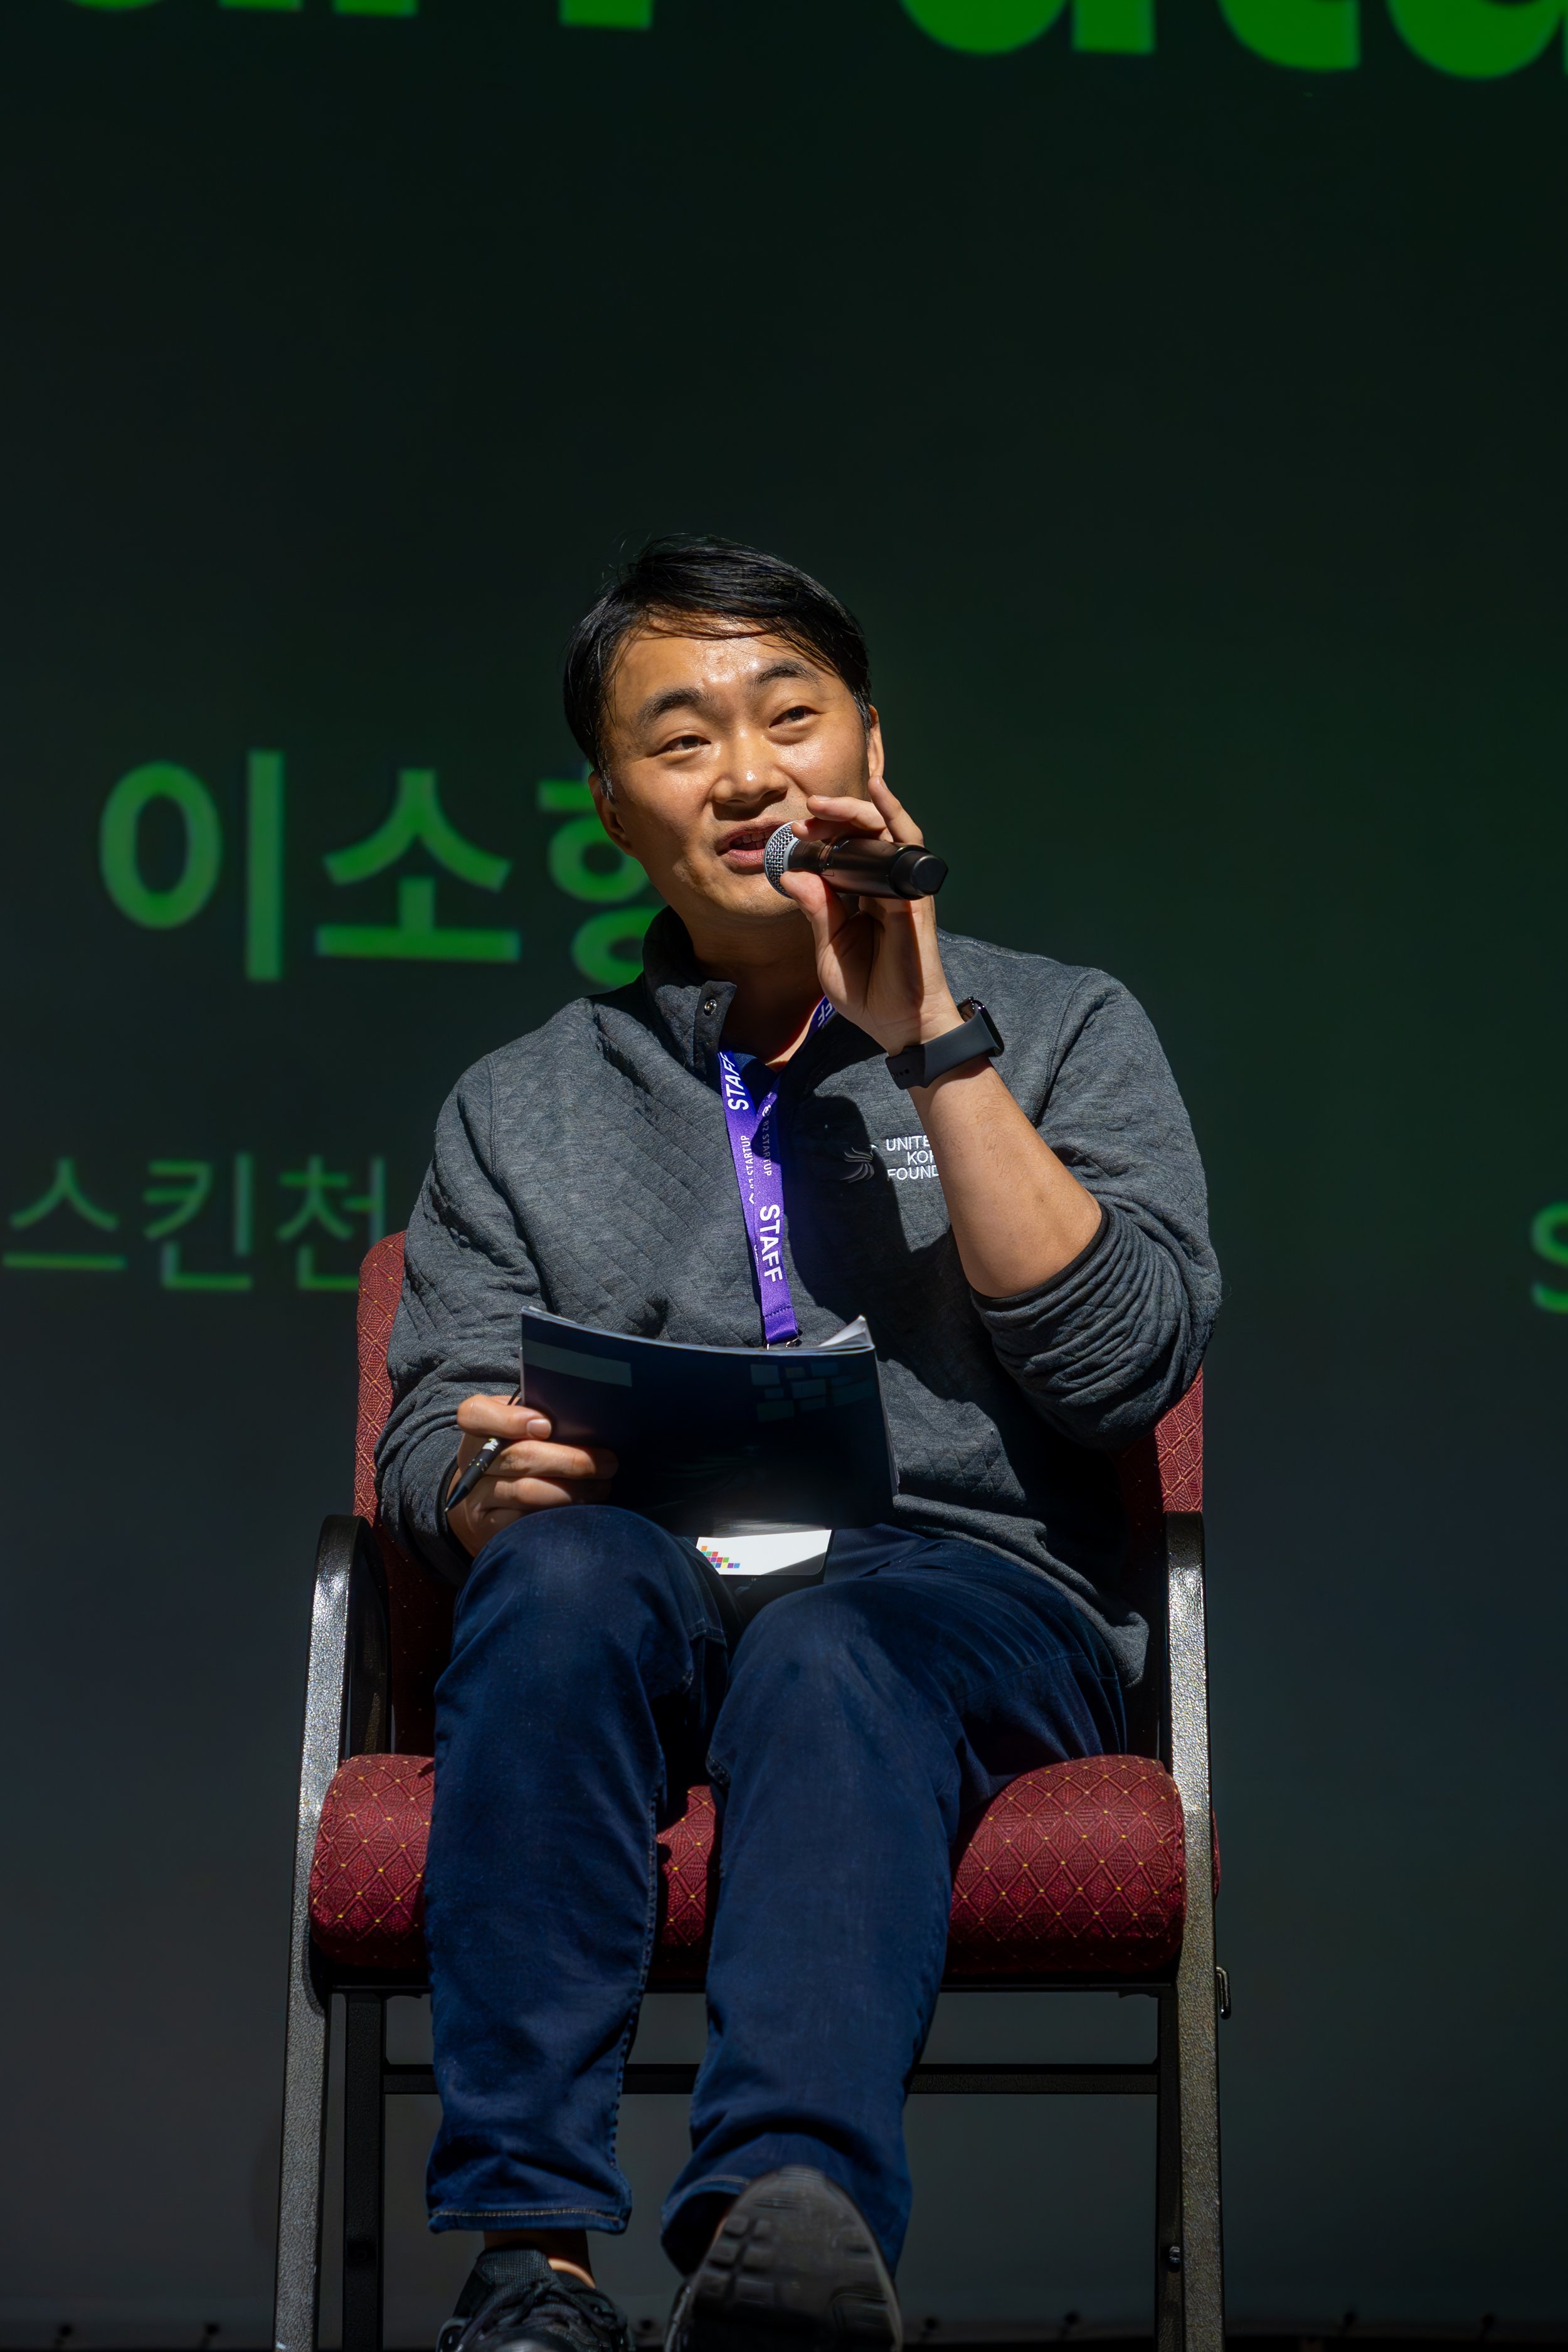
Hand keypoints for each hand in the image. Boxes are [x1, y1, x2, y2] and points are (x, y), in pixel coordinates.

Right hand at [445, 1390, 616, 1558]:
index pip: (475, 1414)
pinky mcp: (488, 1525)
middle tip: (608, 1463)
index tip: (547, 1426)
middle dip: (570, 1461)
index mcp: (479, 1426)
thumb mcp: (521, 1424)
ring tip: (602, 1486)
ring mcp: (477, 1495)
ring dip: (572, 1490)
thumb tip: (583, 1419)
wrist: (491, 1495)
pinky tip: (581, 1509)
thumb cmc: (520, 1449)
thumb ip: (540, 1414)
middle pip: (518, 1457)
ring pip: (526, 1492)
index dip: (509, 1420)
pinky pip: (525, 1522)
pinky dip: (557, 1514)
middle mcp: (472, 1460)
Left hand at [774, 775, 961, 1055]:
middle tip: (805, 815)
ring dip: (853, 811)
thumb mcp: (829, 951)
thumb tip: (792, 874)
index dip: (818, 839)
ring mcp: (900, 888)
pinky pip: (908, 845)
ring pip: (882, 832)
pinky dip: (894, 814)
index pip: (841, 855)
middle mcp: (881, 887)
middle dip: (832, 819)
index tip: (793, 834)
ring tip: (824, 803)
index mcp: (858, 899)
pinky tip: (879, 792)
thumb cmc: (867, 992)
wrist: (901, 1023)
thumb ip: (816, 911)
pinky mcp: (914, 894)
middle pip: (861, 836)